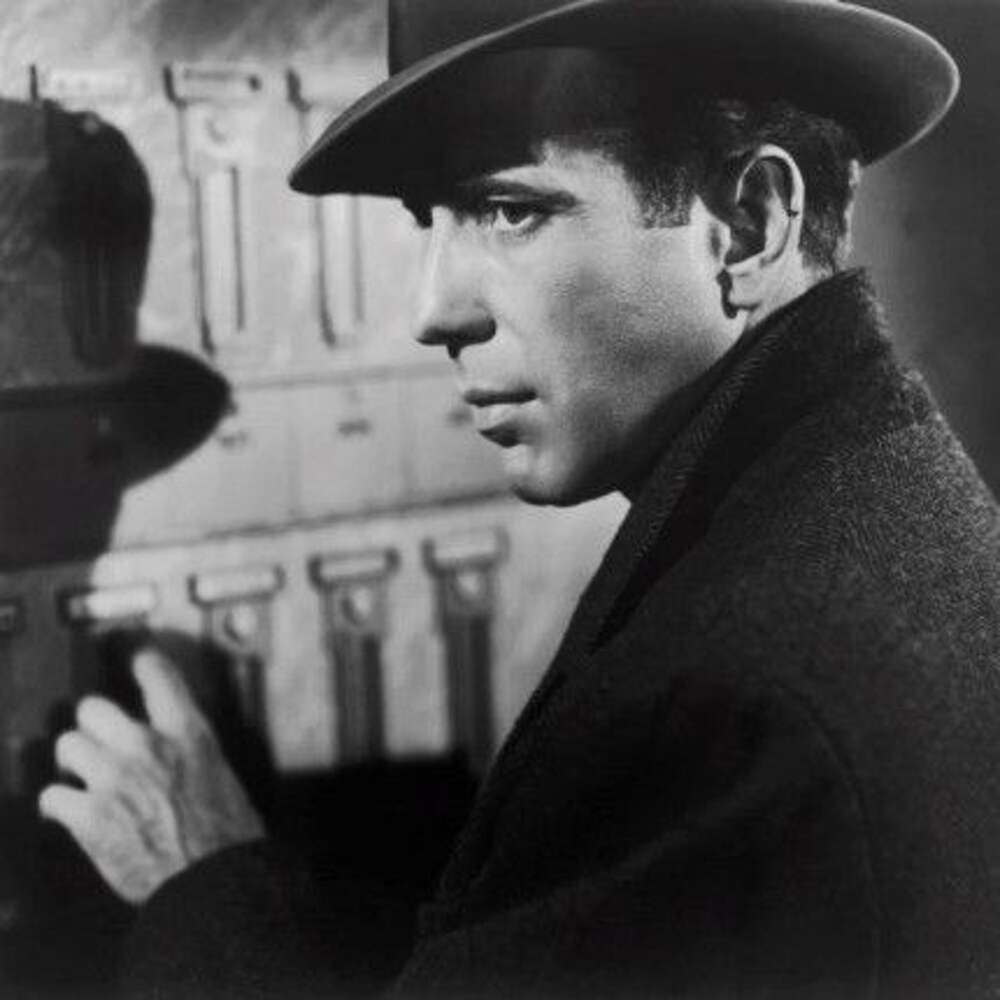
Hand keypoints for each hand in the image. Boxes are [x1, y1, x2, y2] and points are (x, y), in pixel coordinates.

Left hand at [38, 648, 265, 904]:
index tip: (139, 661)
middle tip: (99, 741)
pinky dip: (59, 805)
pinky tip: (71, 812)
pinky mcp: (90, 816)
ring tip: (83, 777)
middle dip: (93, 725)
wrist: (213, 880)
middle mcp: (148, 746)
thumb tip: (173, 744)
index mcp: (188, 733)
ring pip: (68, 745)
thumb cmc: (226, 834)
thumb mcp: (219, 772)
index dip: (144, 663)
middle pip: (93, 707)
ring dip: (74, 763)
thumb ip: (189, 749)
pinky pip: (52, 795)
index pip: (158, 674)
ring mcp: (115, 779)